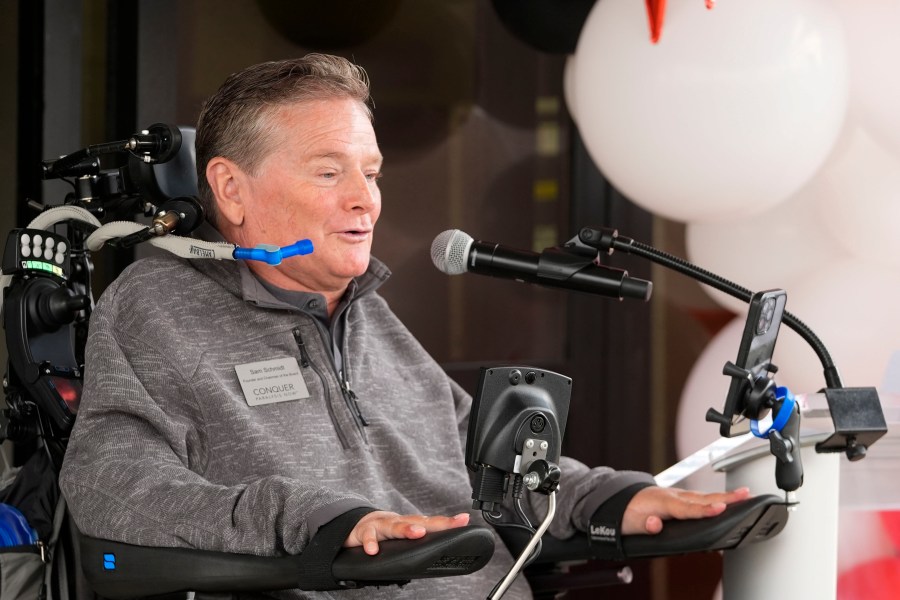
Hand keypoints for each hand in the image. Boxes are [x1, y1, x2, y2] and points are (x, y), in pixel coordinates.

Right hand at [344, 511, 470, 554]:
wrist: (354, 525)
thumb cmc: (384, 534)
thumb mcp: (401, 538)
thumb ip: (416, 546)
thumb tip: (437, 559)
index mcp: (410, 525)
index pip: (432, 523)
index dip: (448, 523)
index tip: (464, 520)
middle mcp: (398, 522)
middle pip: (419, 521)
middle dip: (436, 523)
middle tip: (452, 524)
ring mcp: (382, 524)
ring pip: (395, 525)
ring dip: (406, 528)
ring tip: (417, 533)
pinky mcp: (364, 531)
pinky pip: (367, 536)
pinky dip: (370, 542)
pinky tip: (373, 550)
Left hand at [621, 486, 750, 534]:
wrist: (620, 501)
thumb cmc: (628, 513)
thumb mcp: (631, 523)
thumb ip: (644, 526)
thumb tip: (655, 525)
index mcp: (662, 502)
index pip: (687, 508)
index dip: (704, 510)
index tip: (721, 508)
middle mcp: (673, 496)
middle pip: (702, 498)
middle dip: (725, 497)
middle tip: (746, 495)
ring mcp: (678, 496)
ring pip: (704, 497)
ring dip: (725, 496)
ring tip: (746, 496)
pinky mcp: (681, 500)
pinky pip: (702, 500)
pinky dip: (717, 500)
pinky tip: (729, 503)